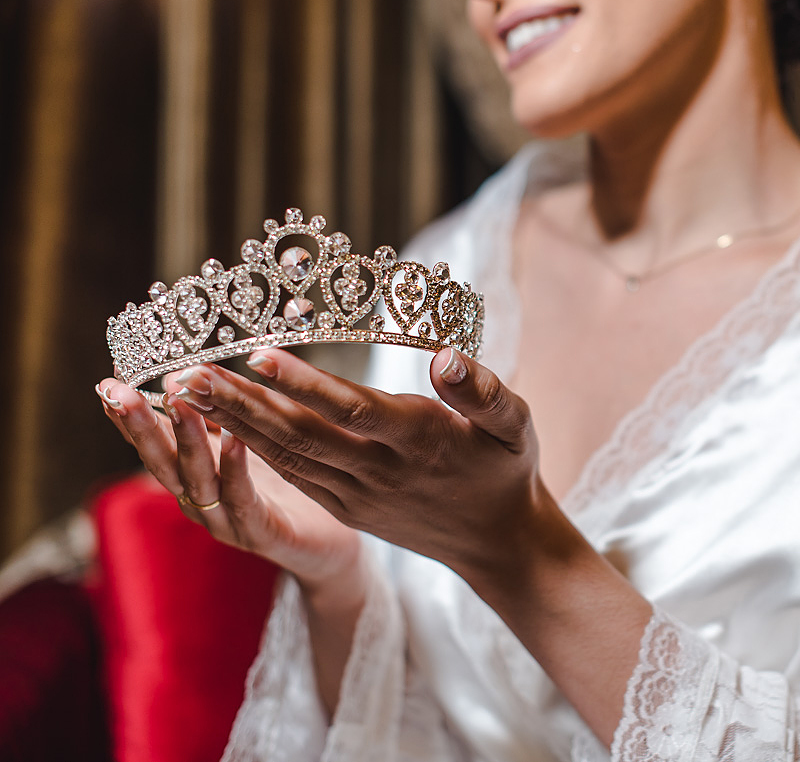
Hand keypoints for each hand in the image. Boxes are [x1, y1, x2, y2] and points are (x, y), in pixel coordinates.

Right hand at [95, 375, 363, 590]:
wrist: (330, 545)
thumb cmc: (287, 489)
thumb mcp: (247, 447)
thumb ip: (217, 420)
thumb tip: (182, 375)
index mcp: (196, 478)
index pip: (155, 444)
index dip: (130, 418)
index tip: (107, 383)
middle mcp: (202, 502)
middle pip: (163, 463)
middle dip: (140, 427)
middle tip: (119, 393)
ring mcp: (228, 521)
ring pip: (198, 481)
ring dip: (186, 441)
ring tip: (179, 404)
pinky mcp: (262, 533)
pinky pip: (244, 499)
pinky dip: (236, 468)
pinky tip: (235, 439)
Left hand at [159, 347, 550, 578]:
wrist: (497, 542)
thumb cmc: (506, 470)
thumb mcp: (515, 425)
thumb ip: (483, 390)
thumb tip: (442, 356)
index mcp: (419, 441)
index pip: (352, 410)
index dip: (304, 383)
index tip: (258, 354)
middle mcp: (380, 472)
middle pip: (301, 434)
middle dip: (241, 403)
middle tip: (188, 372)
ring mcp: (357, 495)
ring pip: (288, 456)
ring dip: (235, 425)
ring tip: (187, 392)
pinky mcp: (345, 507)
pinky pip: (293, 475)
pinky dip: (253, 450)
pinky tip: (220, 426)